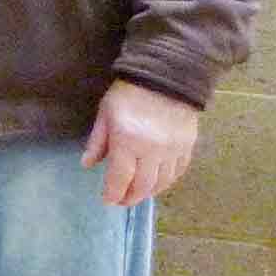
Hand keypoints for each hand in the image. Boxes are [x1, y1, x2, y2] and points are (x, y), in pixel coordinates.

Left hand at [81, 79, 199, 206]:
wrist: (166, 74)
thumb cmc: (129, 93)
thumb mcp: (105, 114)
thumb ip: (97, 141)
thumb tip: (87, 164)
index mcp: (128, 141)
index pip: (120, 178)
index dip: (113, 193)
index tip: (108, 200)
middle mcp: (152, 150)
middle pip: (142, 186)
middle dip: (130, 198)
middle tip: (121, 200)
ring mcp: (173, 149)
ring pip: (162, 182)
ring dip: (148, 192)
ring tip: (137, 193)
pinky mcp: (187, 145)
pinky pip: (178, 171)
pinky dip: (167, 181)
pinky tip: (157, 181)